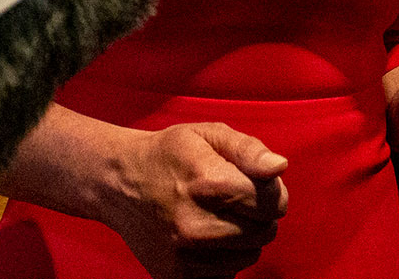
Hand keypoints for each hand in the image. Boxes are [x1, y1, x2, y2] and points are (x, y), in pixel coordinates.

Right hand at [105, 122, 287, 278]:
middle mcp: (195, 224)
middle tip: (234, 199)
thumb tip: (279, 167)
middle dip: (258, 214)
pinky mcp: (176, 277)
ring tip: (219, 217)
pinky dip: (225, 258)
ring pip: (250, 255)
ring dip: (243, 238)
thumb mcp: (209, 134)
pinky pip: (227, 275)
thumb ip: (249, 149)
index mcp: (207, 182)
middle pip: (264, 231)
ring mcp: (184, 256)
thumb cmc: (171, 154)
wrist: (119, 182)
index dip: (271, 191)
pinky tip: (209, 239)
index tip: (253, 183)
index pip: (272, 202)